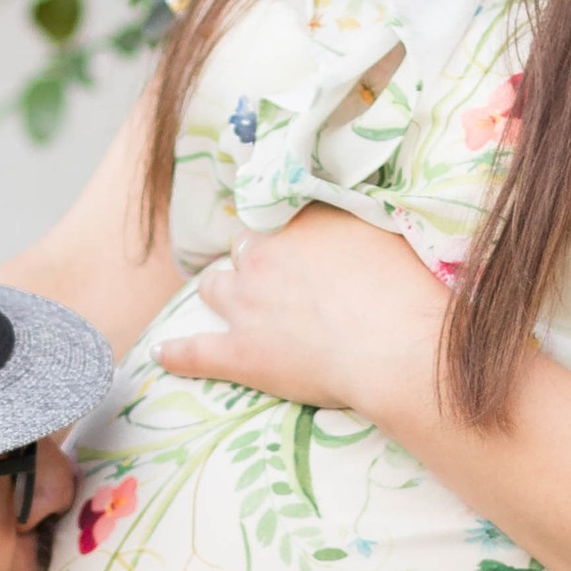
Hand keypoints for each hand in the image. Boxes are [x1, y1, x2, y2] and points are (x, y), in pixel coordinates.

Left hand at [156, 202, 445, 424]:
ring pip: (213, 287)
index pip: (277, 216)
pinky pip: (194, 351)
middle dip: (253, 260)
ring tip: (225, 301)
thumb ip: (359, 224)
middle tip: (273, 278)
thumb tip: (355, 223)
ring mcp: (246, 304)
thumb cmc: (408, 290)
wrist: (396, 346)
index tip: (294, 243)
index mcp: (300, 221)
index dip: (285, 232)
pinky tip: (162, 354)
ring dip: (220, 291)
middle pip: (242, 248)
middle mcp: (265, 255)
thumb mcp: (389, 233)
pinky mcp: (239, 353)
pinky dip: (176, 353)